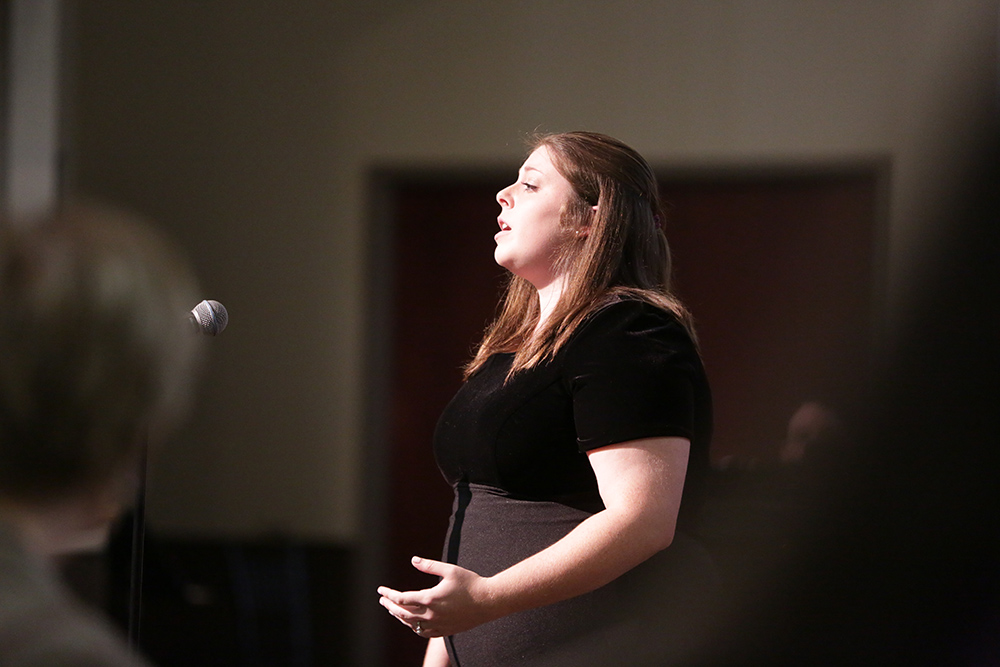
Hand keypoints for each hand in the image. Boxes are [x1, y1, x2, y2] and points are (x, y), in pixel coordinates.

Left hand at [377, 556, 498, 637]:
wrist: (488, 602)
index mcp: (430, 598)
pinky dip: (413, 626)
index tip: (380, 590)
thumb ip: (429, 565)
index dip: (389, 594)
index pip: (401, 598)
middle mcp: (431, 614)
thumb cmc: (470, 583)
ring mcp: (438, 625)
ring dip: (400, 616)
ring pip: (411, 624)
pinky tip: (411, 622)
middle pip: (403, 613)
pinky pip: (423, 632)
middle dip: (390, 606)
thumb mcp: (449, 570)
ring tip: (393, 609)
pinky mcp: (444, 630)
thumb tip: (413, 559)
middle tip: (382, 600)